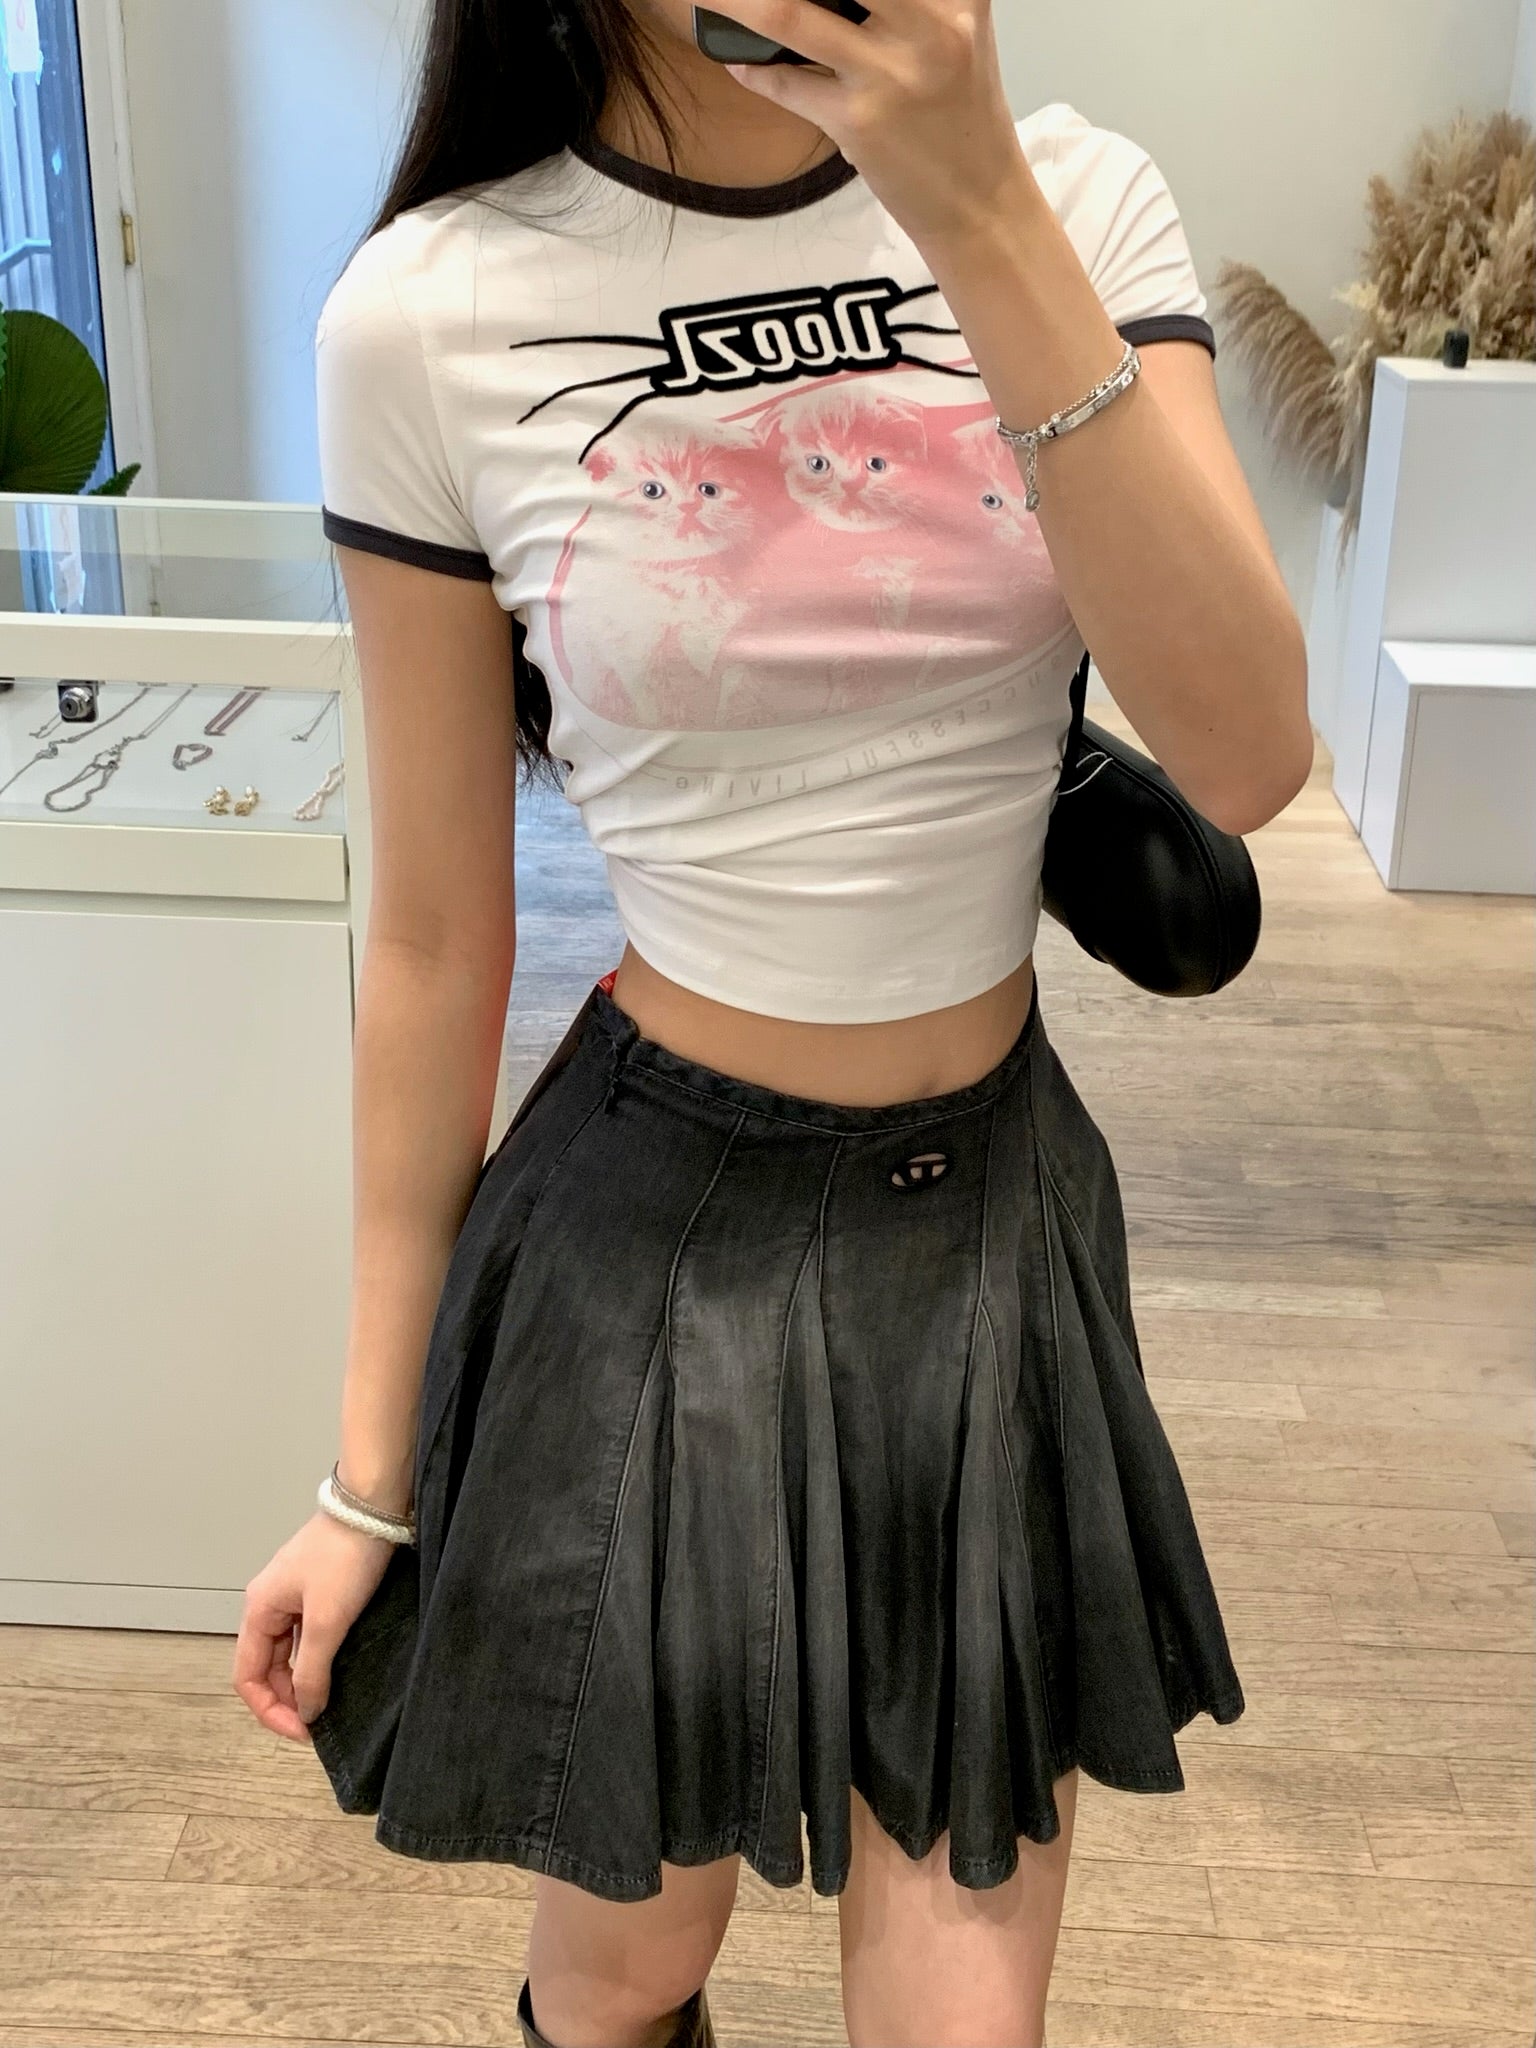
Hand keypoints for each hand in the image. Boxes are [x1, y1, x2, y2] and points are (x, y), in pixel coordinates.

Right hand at [232, 1509, 395, 1741]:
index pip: (247, 1676)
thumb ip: (313, 1670)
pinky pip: (307, 1637)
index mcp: (259, 1610)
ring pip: (288, 1653)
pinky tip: (337, 1672)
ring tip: (329, 1704)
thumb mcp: (327, 1620)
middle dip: (287, 1699)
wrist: (374, 1505)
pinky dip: (316, 1660)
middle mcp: (269, 1604)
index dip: (270, 1710)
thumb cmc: (345, 1560)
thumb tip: (307, 1712)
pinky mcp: (319, 1590)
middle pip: (266, 1667)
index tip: (303, 1732)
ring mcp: (293, 1596)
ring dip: (302, 1681)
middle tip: (320, 1724)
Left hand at [718, 0, 1026, 245]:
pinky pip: (783, 82)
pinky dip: (750, 66)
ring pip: (788, 15)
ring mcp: (890, 75)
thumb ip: (912, 0)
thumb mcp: (955, 34)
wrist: (979, 204)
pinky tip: (737, 59)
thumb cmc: (960, 115)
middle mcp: (929, 24)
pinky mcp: (858, 122)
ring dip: (735, 3)